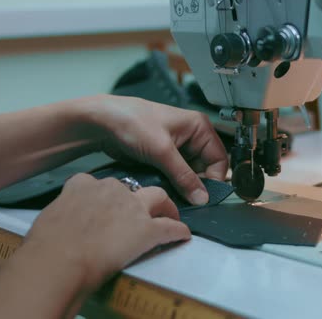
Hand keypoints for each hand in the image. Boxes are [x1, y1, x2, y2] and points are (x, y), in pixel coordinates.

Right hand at [23, 173, 190, 289]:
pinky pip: (169, 228)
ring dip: (166, 207)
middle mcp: (111, 190)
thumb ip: (65, 215)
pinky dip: (178, 231)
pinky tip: (183, 235)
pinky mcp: (147, 229)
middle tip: (139, 212)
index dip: (105, 195)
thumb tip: (64, 226)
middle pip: (132, 188)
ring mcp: (132, 207)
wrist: (59, 258)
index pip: (97, 183)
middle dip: (137, 198)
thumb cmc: (47, 245)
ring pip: (158, 197)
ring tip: (170, 215)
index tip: (106, 204)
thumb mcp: (50, 218)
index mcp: (83, 185)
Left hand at [77, 95, 227, 205]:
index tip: (203, 197)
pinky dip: (172, 184)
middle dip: (197, 184)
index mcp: (199, 127)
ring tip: (173, 192)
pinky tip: (165, 189)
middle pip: (206, 169)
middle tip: (187, 198)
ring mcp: (178, 148)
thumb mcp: (162, 151)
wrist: (102, 123)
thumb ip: (184, 176)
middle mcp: (192, 137)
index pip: (219, 159)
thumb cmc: (131, 122)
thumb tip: (202, 197)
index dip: (213, 179)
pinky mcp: (165, 158)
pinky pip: (176, 176)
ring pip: (190, 174)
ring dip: (183, 186)